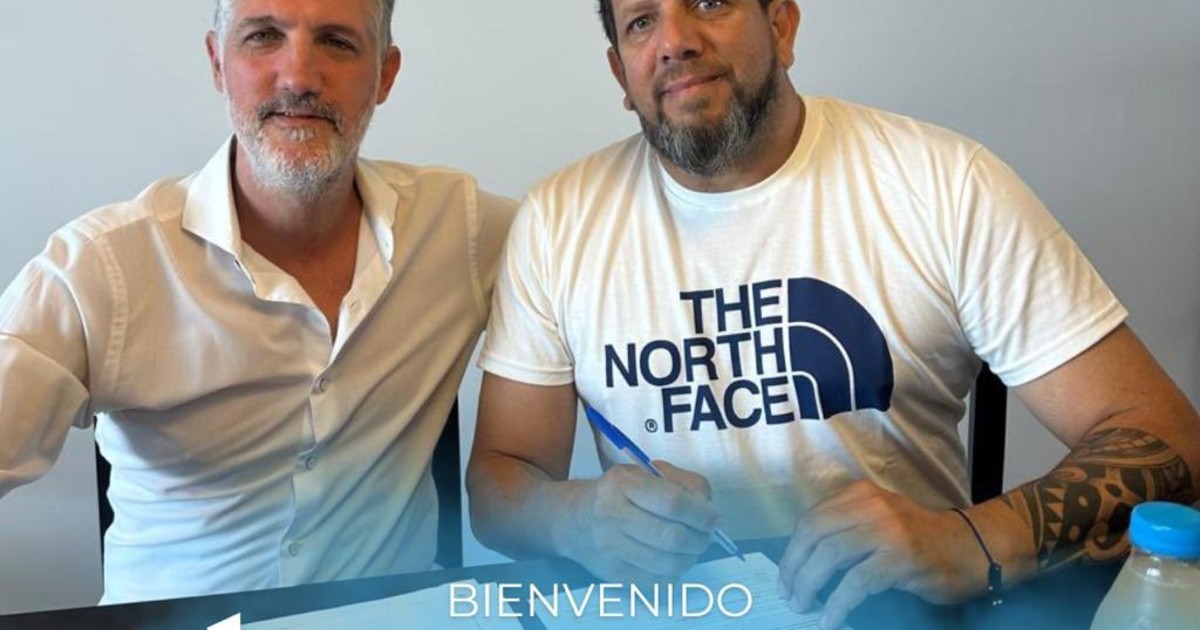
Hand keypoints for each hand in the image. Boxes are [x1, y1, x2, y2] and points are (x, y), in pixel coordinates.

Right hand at [563, 461, 719, 582]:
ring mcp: (611, 548)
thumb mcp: (646, 472)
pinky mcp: (613, 573)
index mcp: (622, 484)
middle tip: (706, 535)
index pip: (672, 503)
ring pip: (668, 564)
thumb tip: (707, 509)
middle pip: (672, 537)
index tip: (714, 517)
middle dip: (700, 539)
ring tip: (691, 548)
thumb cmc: (620, 493)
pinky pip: (657, 582)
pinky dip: (674, 573)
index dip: (701, 513)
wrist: (576, 519)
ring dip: (691, 557)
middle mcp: (612, 516)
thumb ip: (682, 483)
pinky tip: (673, 559)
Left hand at [776, 480, 985, 629]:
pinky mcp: (900, 558)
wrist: (973, 548)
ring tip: (803, 605)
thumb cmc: (922, 541)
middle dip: (793, 568)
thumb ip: (846, 530)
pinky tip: (830, 619)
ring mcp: (886, 530)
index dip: (792, 551)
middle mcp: (870, 506)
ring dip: (809, 584)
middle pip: (813, 534)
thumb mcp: (879, 521)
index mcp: (859, 494)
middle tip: (790, 594)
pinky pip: (856, 583)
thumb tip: (804, 562)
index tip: (785, 575)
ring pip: (829, 556)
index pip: (810, 519)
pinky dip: (837, 604)